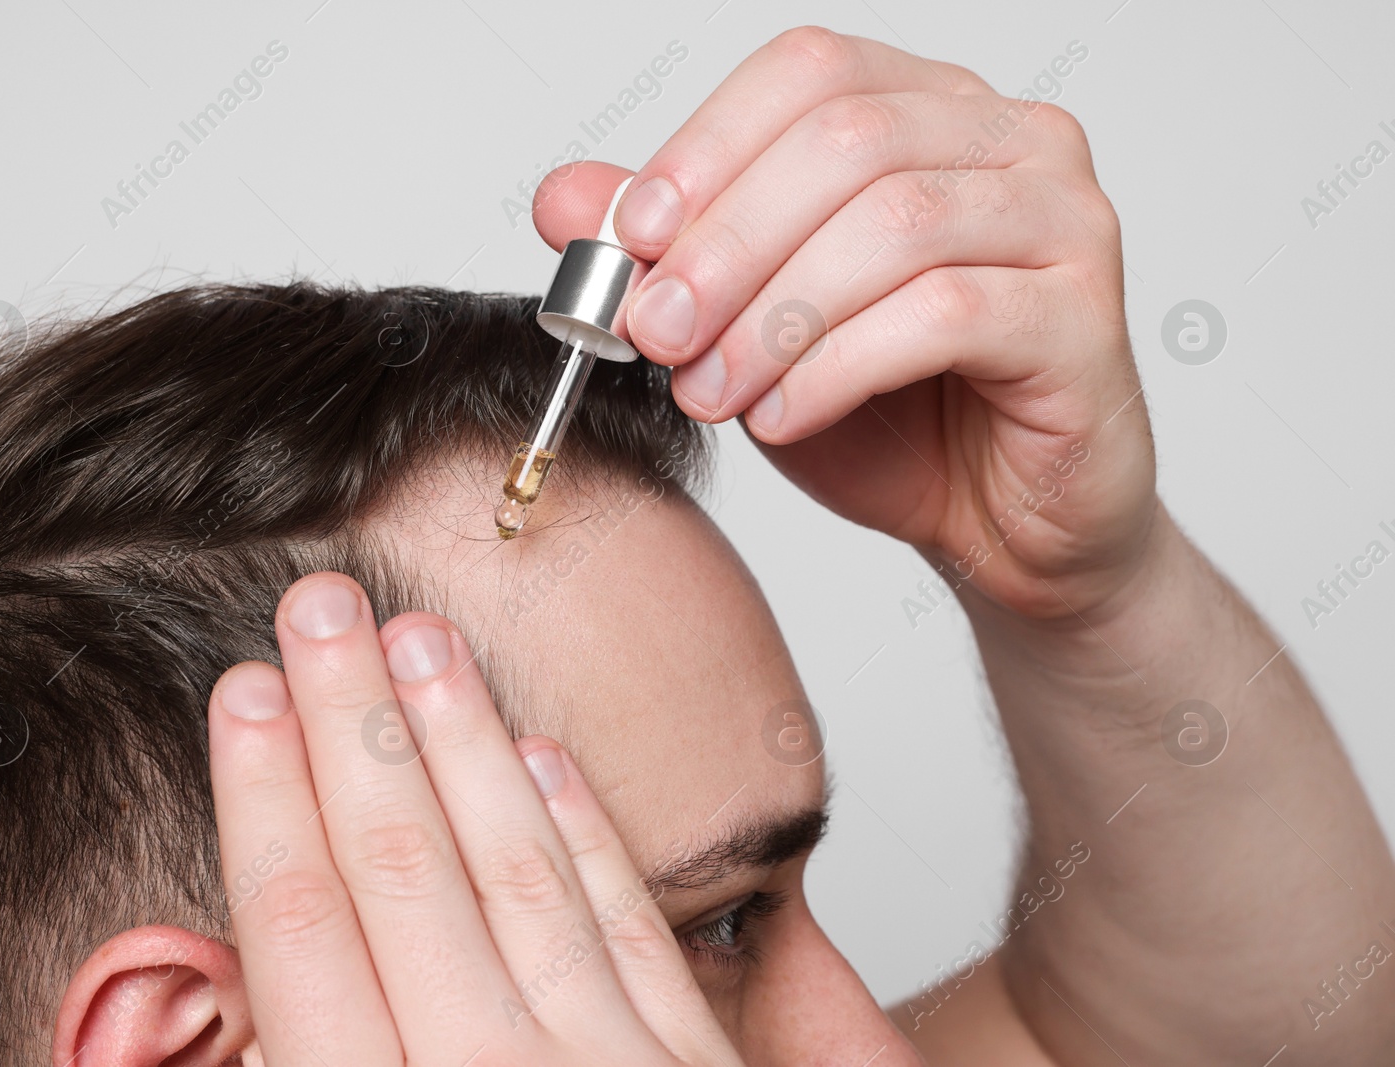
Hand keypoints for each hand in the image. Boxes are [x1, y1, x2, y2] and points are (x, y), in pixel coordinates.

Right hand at [206, 571, 744, 1065]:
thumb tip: (246, 998)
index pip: (301, 926)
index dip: (267, 794)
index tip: (247, 689)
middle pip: (403, 865)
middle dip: (353, 719)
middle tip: (323, 605)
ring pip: (518, 868)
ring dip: (463, 740)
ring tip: (421, 636)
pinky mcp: (690, 1066)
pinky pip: (632, 928)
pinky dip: (586, 835)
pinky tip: (545, 753)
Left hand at [533, 28, 1157, 621]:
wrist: (1003, 527)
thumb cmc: (893, 419)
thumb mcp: (752, 330)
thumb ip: (674, 259)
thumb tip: (563, 198)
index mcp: (931, 112)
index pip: (810, 72)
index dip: (708, 149)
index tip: (632, 239)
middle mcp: (1010, 143)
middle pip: (847, 140)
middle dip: (726, 245)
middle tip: (653, 331)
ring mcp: (1063, 222)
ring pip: (894, 224)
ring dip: (774, 316)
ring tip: (709, 392)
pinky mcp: (1085, 316)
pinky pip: (946, 315)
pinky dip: (840, 367)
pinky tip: (783, 418)